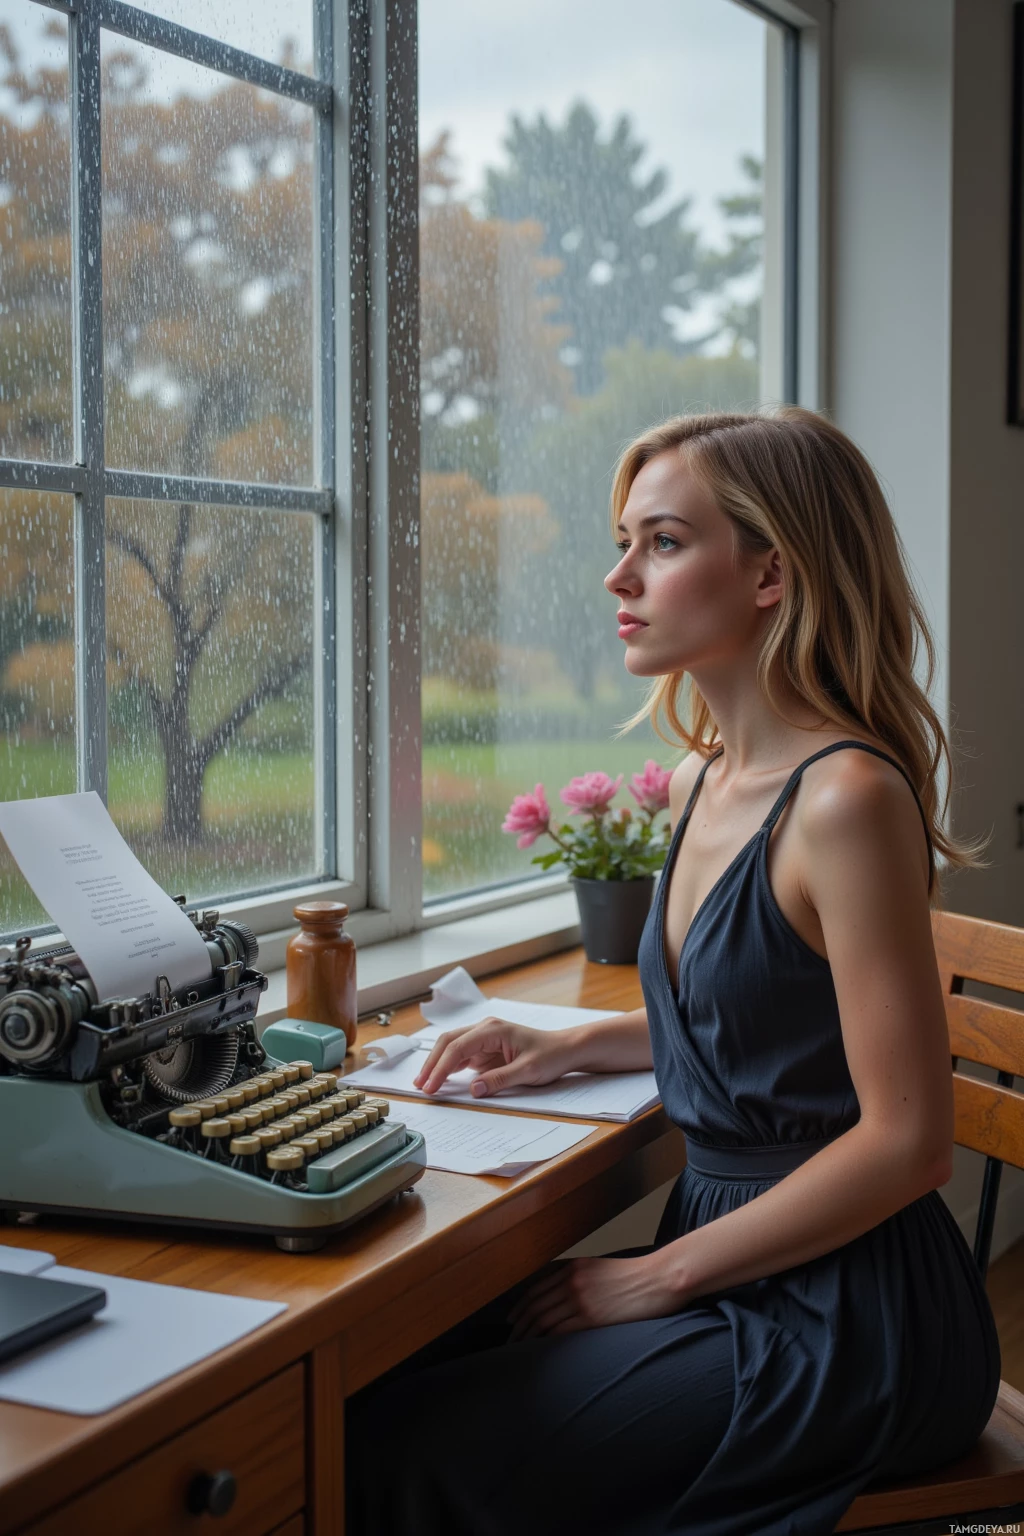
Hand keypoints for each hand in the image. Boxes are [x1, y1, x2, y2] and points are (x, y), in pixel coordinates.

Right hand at [413, 1018, 573, 1096]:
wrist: (565, 1049)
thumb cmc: (550, 1056)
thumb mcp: (528, 1071)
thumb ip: (500, 1080)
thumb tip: (474, 1090)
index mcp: (493, 1030)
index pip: (458, 1047)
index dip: (441, 1067)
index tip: (431, 1086)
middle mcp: (485, 1029)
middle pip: (448, 1042)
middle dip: (432, 1063)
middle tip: (420, 1085)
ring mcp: (484, 1038)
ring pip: (451, 1047)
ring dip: (437, 1064)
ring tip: (424, 1084)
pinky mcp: (486, 1049)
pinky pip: (462, 1056)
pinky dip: (449, 1067)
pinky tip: (441, 1080)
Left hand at [506, 1253, 684, 1338]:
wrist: (659, 1278)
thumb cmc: (635, 1276)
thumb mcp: (600, 1269)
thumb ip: (579, 1278)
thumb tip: (562, 1295)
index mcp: (572, 1268)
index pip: (535, 1289)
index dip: (519, 1306)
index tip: (511, 1319)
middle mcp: (571, 1282)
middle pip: (534, 1306)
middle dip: (518, 1324)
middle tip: (509, 1338)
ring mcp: (580, 1299)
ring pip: (543, 1320)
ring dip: (527, 1336)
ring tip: (518, 1348)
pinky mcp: (592, 1317)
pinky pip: (560, 1331)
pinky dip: (546, 1341)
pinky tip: (540, 1350)